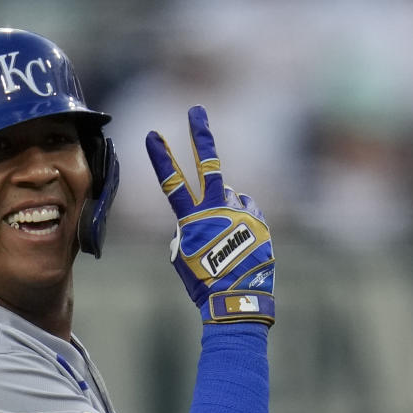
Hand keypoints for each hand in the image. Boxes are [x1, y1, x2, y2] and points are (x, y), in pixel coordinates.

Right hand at [145, 105, 274, 324]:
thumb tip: (210, 210)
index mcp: (192, 220)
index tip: (152, 135)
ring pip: (233, 197)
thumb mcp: (185, 258)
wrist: (236, 302)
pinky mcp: (260, 222)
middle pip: (209, 165)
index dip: (162, 158)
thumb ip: (191, 229)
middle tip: (197, 110)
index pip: (172, 182)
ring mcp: (241, 214)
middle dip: (201, 136)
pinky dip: (245, 222)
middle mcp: (218, 210)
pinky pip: (249, 212)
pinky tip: (243, 244)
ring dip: (228, 209)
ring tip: (228, 240)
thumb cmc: (204, 284)